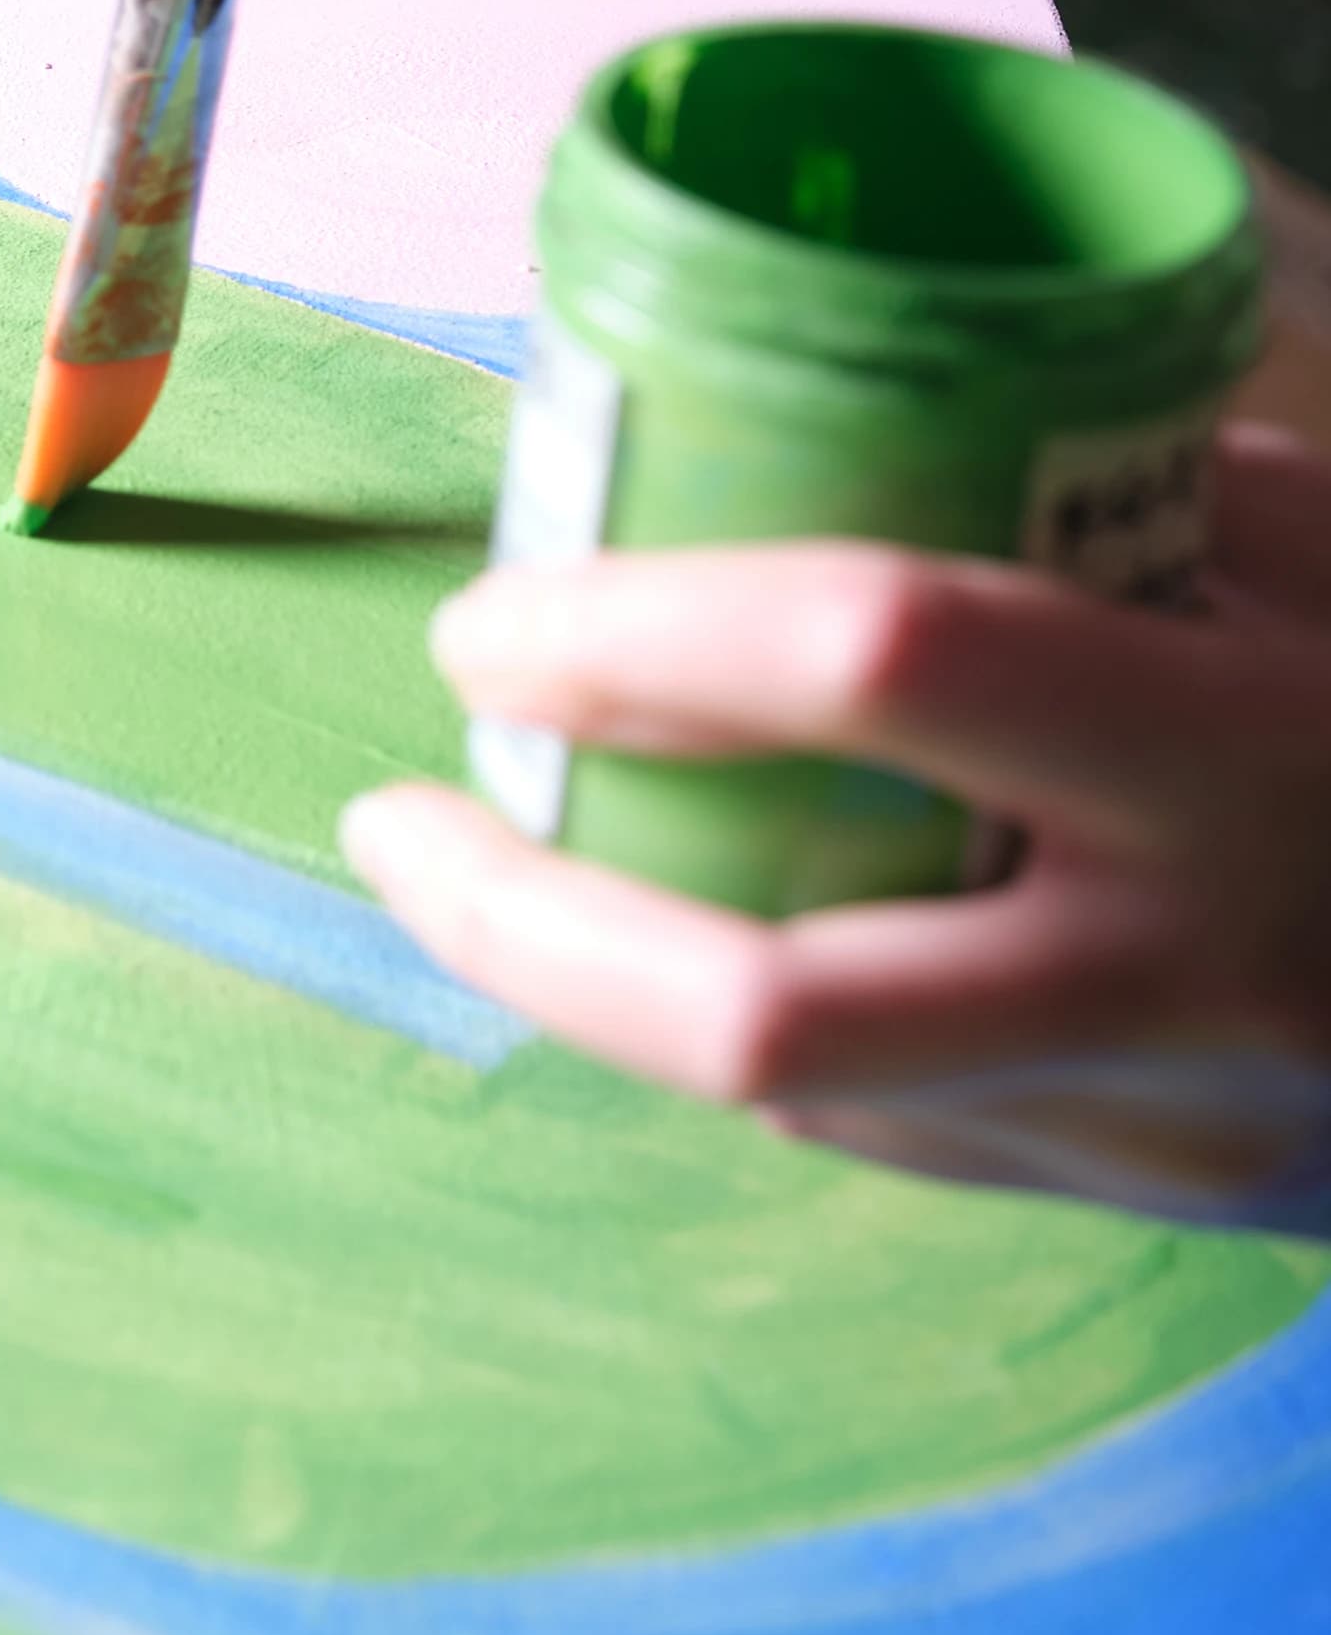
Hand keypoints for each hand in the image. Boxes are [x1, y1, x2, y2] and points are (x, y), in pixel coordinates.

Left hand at [337, 424, 1330, 1227]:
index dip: (645, 625)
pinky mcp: (1145, 1205)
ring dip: (601, 981)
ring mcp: (1162, 1125)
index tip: (497, 613)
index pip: (881, 655)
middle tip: (394, 818)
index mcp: (1240, 749)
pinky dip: (756, 1033)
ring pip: (793, 1098)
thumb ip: (1130, 485)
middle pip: (765, 1012)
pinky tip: (698, 925)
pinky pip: (886, 1135)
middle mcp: (1183, 968)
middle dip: (521, 924)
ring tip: (501, 853)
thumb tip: (847, 428)